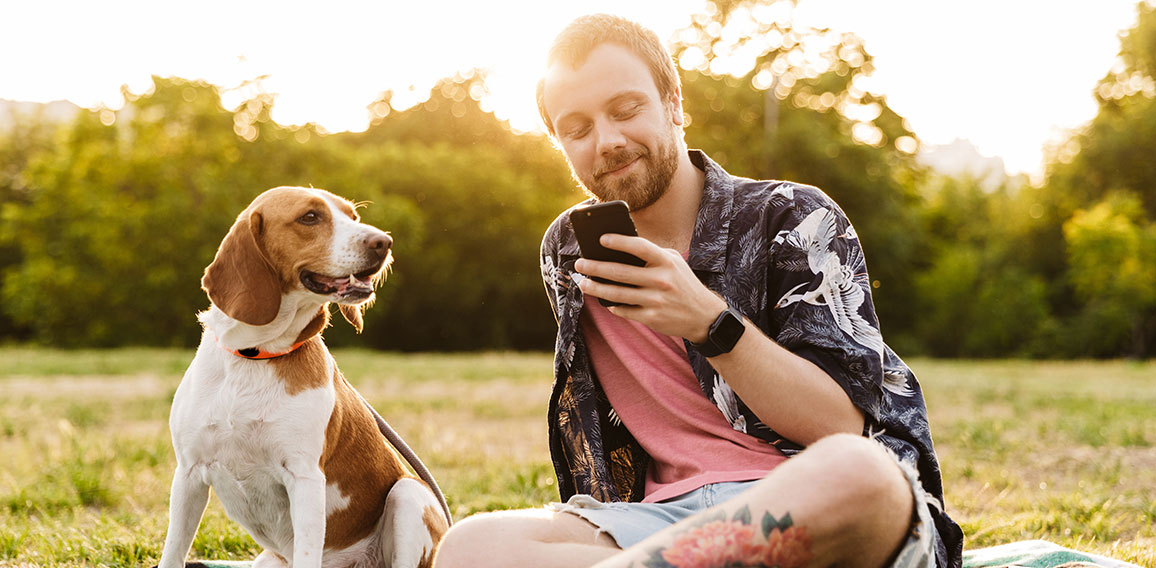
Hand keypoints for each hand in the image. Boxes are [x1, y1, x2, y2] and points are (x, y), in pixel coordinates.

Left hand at [575, 234, 726, 342]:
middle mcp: (661, 280)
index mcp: (666, 262)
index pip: (640, 247)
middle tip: (579, 263)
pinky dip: (613, 306)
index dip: (620, 242)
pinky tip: (604, 301)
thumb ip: (652, 255)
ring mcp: (656, 300)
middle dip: (596, 267)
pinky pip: (625, 310)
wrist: (704, 316)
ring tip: (582, 282)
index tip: (601, 239)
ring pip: (618, 294)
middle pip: (621, 272)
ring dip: (596, 288)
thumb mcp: (674, 263)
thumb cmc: (683, 283)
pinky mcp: (652, 318)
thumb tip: (618, 251)